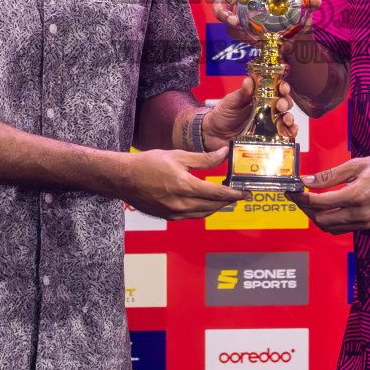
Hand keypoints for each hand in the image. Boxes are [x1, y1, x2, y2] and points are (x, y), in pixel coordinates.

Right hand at [118, 146, 242, 219]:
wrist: (124, 178)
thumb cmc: (147, 164)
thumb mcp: (179, 155)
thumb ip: (204, 158)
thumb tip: (223, 153)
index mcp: (184, 186)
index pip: (217, 193)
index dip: (234, 194)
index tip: (245, 193)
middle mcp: (180, 203)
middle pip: (213, 205)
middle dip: (229, 201)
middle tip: (240, 195)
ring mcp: (174, 212)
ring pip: (203, 213)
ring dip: (217, 206)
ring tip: (227, 199)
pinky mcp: (168, 216)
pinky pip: (192, 216)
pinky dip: (203, 210)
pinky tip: (206, 202)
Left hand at [201, 73, 298, 149]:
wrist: (214, 135)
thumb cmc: (222, 115)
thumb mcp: (231, 101)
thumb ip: (241, 93)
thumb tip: (249, 81)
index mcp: (259, 97)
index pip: (275, 89)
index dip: (282, 87)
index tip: (283, 88)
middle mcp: (266, 110)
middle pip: (284, 103)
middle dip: (286, 102)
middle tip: (280, 105)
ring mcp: (268, 124)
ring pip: (286, 118)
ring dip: (290, 117)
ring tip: (287, 119)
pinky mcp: (268, 137)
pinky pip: (283, 135)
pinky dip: (290, 132)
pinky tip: (290, 131)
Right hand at [210, 0, 320, 44]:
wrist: (291, 37)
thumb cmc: (294, 15)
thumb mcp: (302, 8)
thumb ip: (309, 2)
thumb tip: (317, 0)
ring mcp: (236, 9)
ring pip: (221, 6)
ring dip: (223, 12)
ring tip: (234, 22)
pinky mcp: (235, 26)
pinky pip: (229, 27)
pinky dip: (234, 31)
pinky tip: (244, 35)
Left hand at [290, 155, 369, 234]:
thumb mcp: (357, 165)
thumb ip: (330, 175)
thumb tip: (308, 180)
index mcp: (356, 196)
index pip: (320, 203)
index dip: (302, 198)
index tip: (293, 191)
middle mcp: (359, 213)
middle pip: (321, 219)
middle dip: (305, 209)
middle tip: (297, 196)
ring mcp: (363, 222)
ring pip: (329, 228)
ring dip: (315, 216)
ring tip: (307, 202)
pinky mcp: (366, 224)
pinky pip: (340, 228)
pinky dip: (328, 221)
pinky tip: (324, 208)